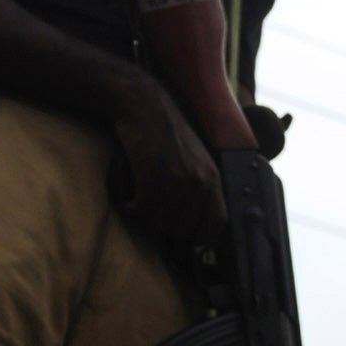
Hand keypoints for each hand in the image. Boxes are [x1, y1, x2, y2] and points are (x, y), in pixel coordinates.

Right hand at [106, 73, 224, 247]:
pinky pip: (143, 212)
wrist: (147, 107)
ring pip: (161, 223)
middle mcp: (200, 183)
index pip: (217, 226)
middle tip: (152, 212)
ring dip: (146, 218)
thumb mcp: (197, 160)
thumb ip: (200, 189)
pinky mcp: (154, 177)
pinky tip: (128, 200)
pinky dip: (132, 210)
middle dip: (165, 226)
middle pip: (183, 231)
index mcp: (213, 180)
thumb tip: (194, 228)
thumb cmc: (167, 135)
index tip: (182, 236)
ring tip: (139, 203)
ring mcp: (178, 181)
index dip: (199, 237)